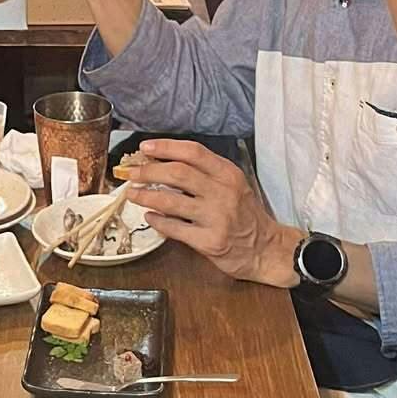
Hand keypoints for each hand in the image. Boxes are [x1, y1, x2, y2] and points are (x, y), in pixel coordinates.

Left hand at [122, 141, 301, 283]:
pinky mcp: (209, 241)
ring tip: (133, 194)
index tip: (145, 147)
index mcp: (228, 174)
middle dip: (148, 171)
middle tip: (131, 173)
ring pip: (171, 201)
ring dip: (146, 196)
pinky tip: (149, 217)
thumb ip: (206, 174)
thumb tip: (165, 163)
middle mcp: (223, 193)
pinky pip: (174, 229)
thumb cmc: (246, 215)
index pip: (193, 152)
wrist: (266, 249)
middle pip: (178, 174)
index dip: (166, 147)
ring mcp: (216, 218)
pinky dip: (157, 221)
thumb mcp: (233, 186)